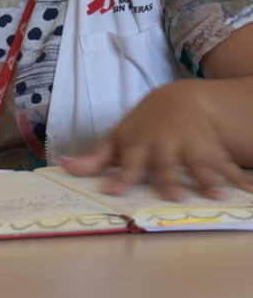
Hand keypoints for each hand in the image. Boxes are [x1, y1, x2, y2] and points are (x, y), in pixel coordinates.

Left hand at [59, 80, 252, 200]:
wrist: (177, 101)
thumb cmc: (142, 128)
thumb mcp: (118, 140)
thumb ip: (94, 159)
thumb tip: (62, 166)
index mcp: (138, 147)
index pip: (127, 165)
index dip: (120, 178)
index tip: (112, 192)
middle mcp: (163, 148)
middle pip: (166, 166)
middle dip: (170, 179)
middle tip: (175, 196)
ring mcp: (189, 147)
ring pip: (199, 164)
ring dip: (208, 178)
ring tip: (217, 194)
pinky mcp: (212, 149)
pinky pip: (227, 164)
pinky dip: (239, 177)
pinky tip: (248, 191)